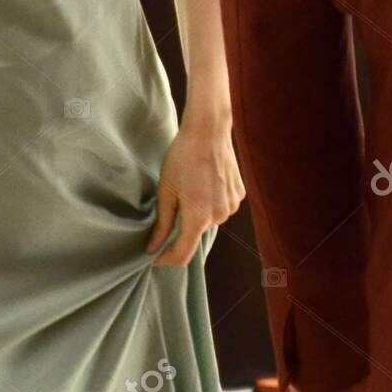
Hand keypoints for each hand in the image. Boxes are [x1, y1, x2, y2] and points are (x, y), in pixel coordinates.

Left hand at [146, 119, 244, 266]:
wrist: (208, 131)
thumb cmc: (182, 158)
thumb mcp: (166, 191)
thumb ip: (161, 224)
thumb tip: (152, 249)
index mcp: (198, 217)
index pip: (183, 254)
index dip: (166, 259)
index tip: (154, 258)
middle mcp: (219, 216)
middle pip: (196, 234)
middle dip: (182, 227)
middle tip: (172, 202)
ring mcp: (232, 206)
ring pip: (209, 220)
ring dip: (198, 212)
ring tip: (190, 186)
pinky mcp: (239, 195)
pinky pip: (221, 207)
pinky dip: (211, 201)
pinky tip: (204, 181)